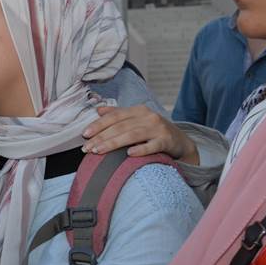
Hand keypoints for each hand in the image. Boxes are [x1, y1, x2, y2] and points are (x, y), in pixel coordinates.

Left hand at [83, 106, 197, 163]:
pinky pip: (152, 145)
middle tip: (87, 148)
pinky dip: (141, 149)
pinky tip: (129, 154)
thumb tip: (98, 110)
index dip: (98, 125)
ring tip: (98, 151)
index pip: (114, 116)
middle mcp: (148, 117)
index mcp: (138, 110)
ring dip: (113, 143)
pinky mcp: (167, 141)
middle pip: (120, 127)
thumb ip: (118, 114)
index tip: (85, 134)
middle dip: (101, 137)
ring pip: (132, 135)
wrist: (180, 142)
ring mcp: (158, 128)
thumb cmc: (153, 131)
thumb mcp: (137, 120)